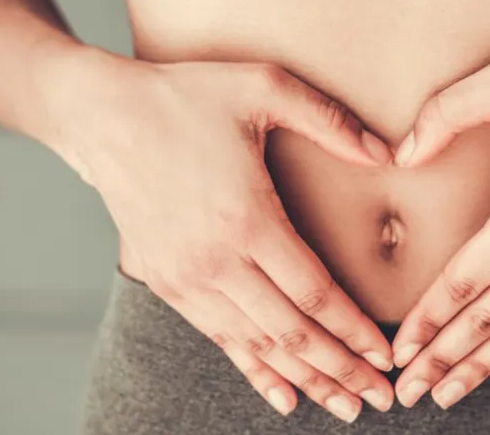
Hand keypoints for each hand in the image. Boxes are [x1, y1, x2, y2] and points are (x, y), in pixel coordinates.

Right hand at [50, 52, 397, 421]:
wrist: (100, 116)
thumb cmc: (186, 96)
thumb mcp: (263, 86)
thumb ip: (330, 119)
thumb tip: (388, 153)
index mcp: (246, 217)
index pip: (313, 293)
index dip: (354, 330)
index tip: (387, 355)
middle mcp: (215, 260)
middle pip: (291, 332)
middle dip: (341, 369)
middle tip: (381, 398)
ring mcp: (187, 277)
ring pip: (257, 345)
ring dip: (305, 379)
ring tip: (346, 405)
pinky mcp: (167, 283)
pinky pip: (220, 339)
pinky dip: (255, 371)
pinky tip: (285, 397)